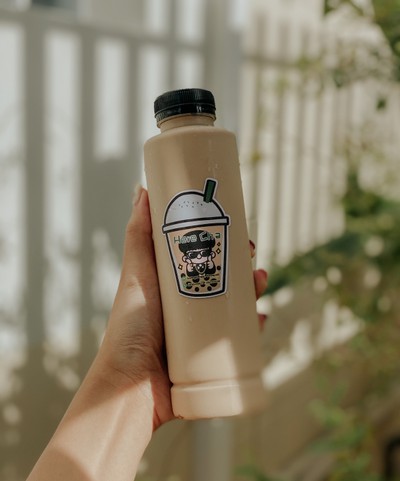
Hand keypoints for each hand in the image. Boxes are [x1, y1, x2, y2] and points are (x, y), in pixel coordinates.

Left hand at [97, 187, 267, 430]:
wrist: (132, 383)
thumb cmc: (130, 325)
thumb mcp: (137, 272)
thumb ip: (139, 233)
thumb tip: (143, 190)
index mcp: (174, 284)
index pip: (205, 256)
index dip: (225, 242)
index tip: (238, 230)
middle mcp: (188, 304)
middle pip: (225, 279)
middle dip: (243, 266)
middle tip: (253, 256)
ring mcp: (200, 330)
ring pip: (236, 306)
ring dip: (253, 292)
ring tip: (260, 284)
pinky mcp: (211, 354)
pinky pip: (239, 339)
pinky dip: (252, 328)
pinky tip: (260, 320)